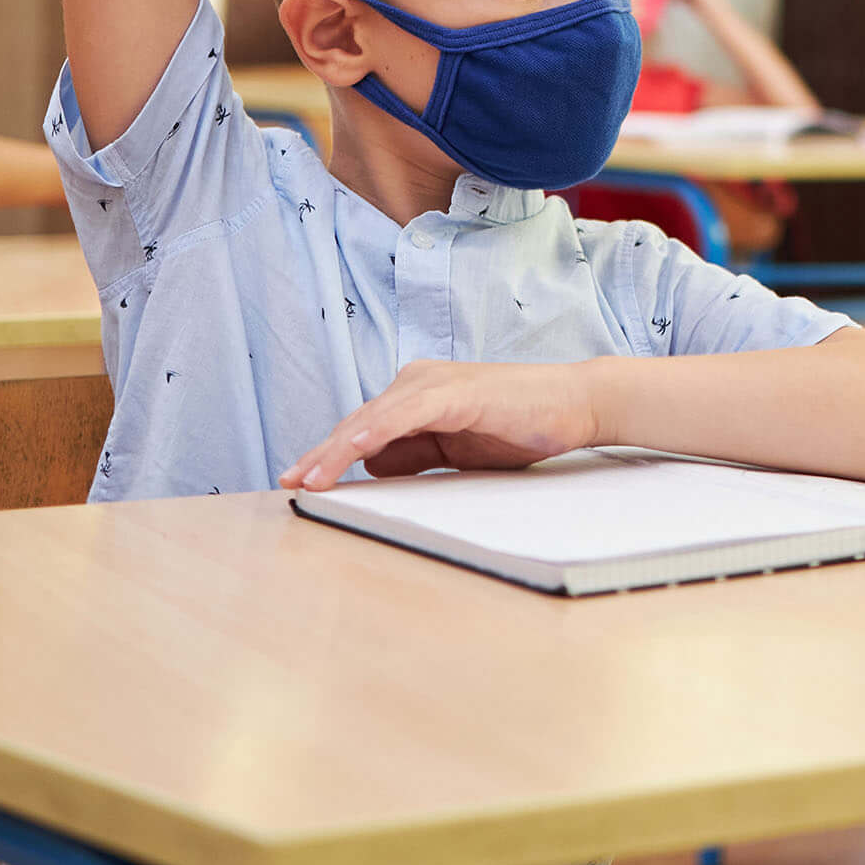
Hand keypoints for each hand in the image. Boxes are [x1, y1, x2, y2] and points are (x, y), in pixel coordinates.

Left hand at [278, 358, 602, 489]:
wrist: (575, 404)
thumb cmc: (522, 426)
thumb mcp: (457, 450)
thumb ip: (416, 455)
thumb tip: (373, 467)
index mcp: (417, 396)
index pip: (363, 429)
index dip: (330, 455)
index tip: (301, 480)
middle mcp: (419, 383)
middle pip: (358, 423)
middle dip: (322, 454)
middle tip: (289, 481)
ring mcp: (435, 384)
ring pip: (373, 419)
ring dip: (338, 449)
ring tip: (310, 477)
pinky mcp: (455, 392)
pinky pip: (405, 414)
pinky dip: (376, 432)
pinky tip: (354, 450)